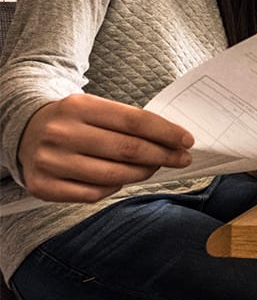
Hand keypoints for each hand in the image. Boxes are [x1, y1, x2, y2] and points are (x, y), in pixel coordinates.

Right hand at [18, 94, 193, 202]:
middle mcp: (63, 132)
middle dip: (162, 155)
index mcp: (79, 106)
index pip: (133, 120)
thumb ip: (127, 122)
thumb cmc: (73, 120)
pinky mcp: (43, 186)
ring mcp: (51, 161)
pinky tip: (122, 179)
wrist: (26, 130)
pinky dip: (114, 187)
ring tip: (155, 168)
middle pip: (127, 149)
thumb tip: (169, 139)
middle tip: (182, 159)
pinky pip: (93, 194)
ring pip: (113, 175)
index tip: (187, 140)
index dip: (165, 132)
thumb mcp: (94, 108)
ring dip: (143, 173)